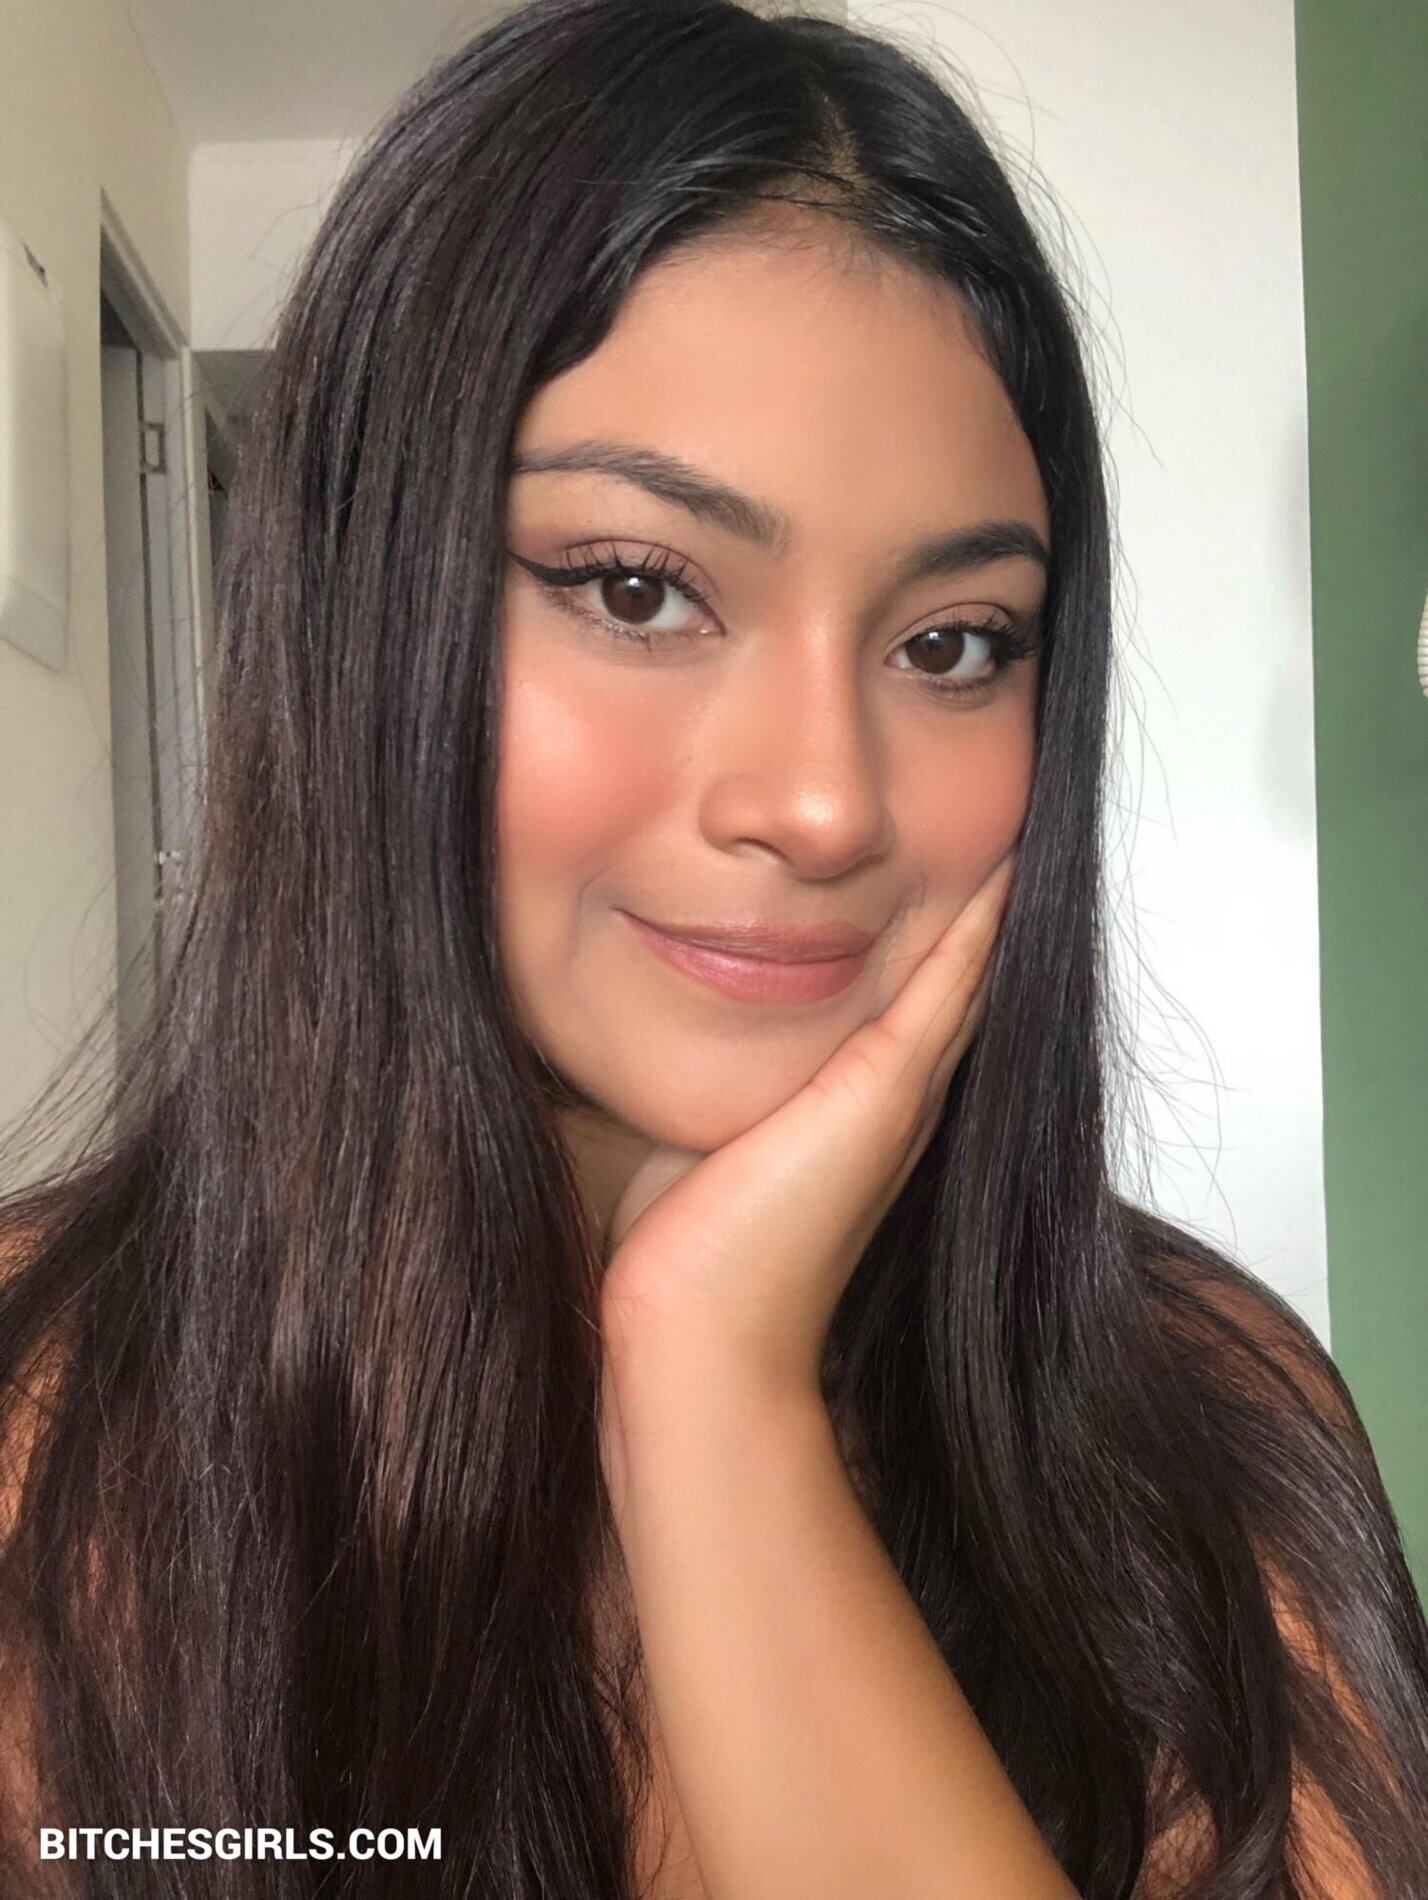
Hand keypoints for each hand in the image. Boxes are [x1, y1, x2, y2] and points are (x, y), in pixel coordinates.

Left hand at [598, 849, 1016, 1392]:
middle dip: (975, 909)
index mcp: (860, 1111)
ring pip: (961, 977)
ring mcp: (899, 1099)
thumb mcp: (708, 1133)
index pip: (913, 1007)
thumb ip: (719, 1079)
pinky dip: (976, 929)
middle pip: (954, 985)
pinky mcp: (882, 1094)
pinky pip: (945, 989)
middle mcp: (897, 1103)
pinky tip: (999, 870)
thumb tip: (677, 1028)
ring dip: (987, 906)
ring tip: (1013, 831)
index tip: (948, 870)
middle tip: (1004, 832)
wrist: (699, 1333)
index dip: (936, 940)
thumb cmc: (690, 1251)